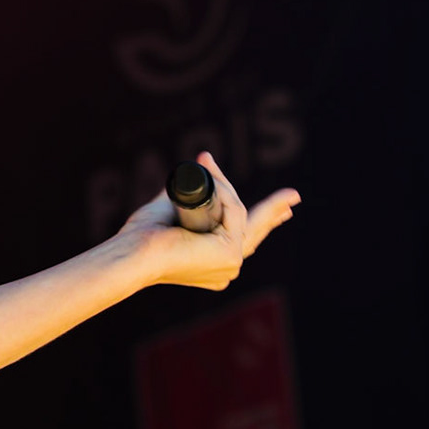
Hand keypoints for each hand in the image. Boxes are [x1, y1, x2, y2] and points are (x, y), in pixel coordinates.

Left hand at [115, 151, 300, 290]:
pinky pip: (234, 210)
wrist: (135, 253)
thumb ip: (182, 194)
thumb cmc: (142, 236)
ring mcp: (231, 263)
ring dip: (223, 183)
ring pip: (242, 214)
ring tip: (204, 160)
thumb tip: (191, 172)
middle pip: (256, 230)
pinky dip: (222, 190)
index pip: (245, 238)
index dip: (264, 221)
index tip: (284, 211)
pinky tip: (208, 173)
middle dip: (274, 210)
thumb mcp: (167, 210)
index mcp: (214, 264)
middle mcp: (226, 267)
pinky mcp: (230, 252)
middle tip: (294, 196)